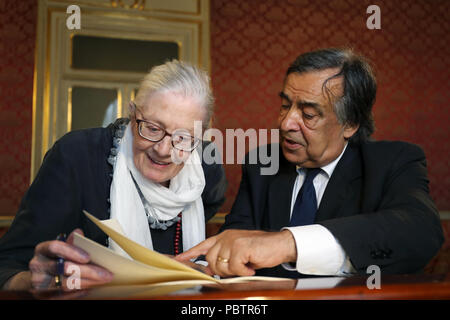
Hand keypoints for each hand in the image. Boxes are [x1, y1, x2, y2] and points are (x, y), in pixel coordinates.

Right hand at [26, 229, 112, 289]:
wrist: (32, 279)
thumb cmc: (50, 261)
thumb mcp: (58, 249)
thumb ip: (70, 242)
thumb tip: (79, 232)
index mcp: (42, 250)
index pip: (55, 247)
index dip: (72, 251)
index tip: (88, 257)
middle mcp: (38, 266)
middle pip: (64, 268)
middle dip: (88, 271)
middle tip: (105, 274)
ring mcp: (38, 282)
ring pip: (66, 284)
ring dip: (87, 283)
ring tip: (101, 281)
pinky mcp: (42, 296)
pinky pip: (63, 296)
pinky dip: (78, 292)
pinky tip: (90, 288)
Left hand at [175, 229, 296, 276]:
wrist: (280, 244)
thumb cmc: (261, 249)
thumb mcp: (239, 252)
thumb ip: (224, 257)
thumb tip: (209, 268)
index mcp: (225, 236)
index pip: (203, 245)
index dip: (189, 253)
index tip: (178, 259)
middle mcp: (226, 237)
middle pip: (211, 260)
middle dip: (221, 270)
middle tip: (237, 269)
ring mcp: (233, 241)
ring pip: (221, 266)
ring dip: (235, 271)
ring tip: (246, 265)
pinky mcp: (241, 248)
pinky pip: (235, 268)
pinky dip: (244, 271)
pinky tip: (251, 266)